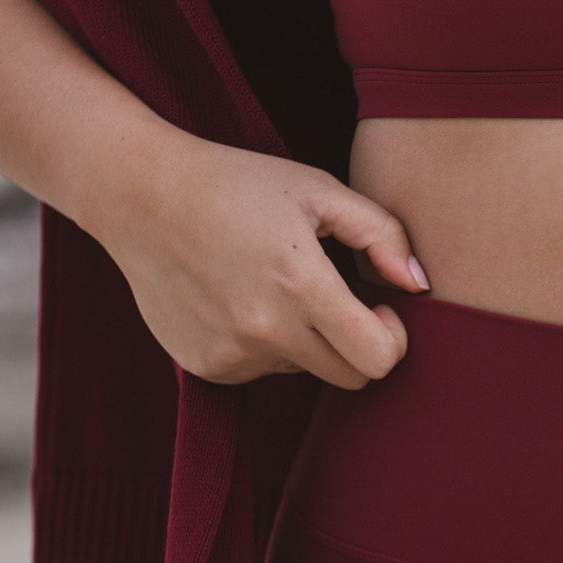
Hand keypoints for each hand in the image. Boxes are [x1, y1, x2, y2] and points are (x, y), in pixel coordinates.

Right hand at [100, 133, 428, 387]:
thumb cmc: (240, 184)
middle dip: (359, 346)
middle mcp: (265, 330)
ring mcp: (230, 354)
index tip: (378, 307)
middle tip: (340, 302)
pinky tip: (239, 297)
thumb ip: (382, 234)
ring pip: (304, 372)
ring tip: (273, 284)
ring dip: (307, 341)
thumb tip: (419, 284)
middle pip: (350, 379)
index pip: (378, 360)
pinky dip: (264, 344)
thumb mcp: (319, 189)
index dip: (392, 338)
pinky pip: (260, 371)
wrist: (143, 195)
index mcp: (301, 284)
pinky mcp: (204, 366)